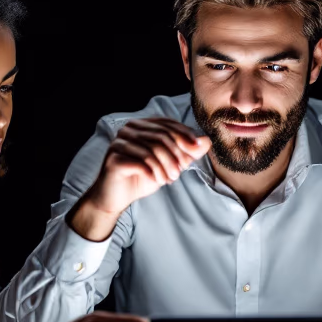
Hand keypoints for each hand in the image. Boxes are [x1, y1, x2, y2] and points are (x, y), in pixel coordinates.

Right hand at [70, 118, 210, 240]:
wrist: (115, 197)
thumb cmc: (141, 178)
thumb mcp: (169, 165)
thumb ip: (187, 153)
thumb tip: (207, 141)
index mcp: (141, 126)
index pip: (167, 124)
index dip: (184, 135)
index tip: (196, 150)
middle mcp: (128, 129)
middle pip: (161, 136)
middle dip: (176, 154)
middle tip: (181, 172)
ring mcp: (119, 142)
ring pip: (152, 150)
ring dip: (166, 166)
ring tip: (171, 179)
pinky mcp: (114, 158)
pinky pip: (141, 162)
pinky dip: (154, 172)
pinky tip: (159, 181)